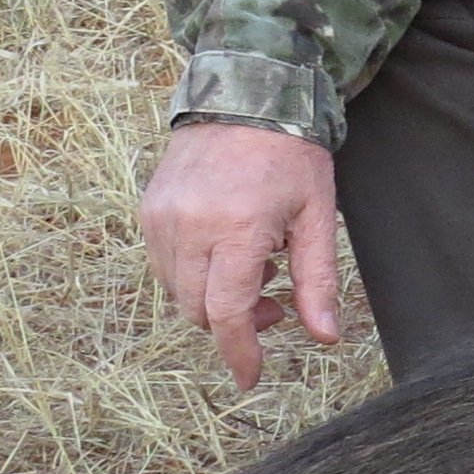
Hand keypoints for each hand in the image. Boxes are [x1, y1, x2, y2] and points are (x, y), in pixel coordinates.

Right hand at [139, 121, 343, 388]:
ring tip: (252, 267)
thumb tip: (326, 338)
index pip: (226, 312)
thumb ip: (318, 281)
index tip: (249, 378)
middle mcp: (190, 226)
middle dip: (234, 322)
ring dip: (212, 299)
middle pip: (198, 310)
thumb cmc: (290, 155)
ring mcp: (162, 217)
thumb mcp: (317, 217)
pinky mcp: (148, 209)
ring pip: (177, 292)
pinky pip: (162, 266)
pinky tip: (224, 251)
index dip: (238, 353)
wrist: (244, 95)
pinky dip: (192, 275)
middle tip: (273, 300)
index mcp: (237, 229)